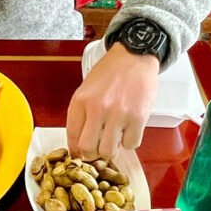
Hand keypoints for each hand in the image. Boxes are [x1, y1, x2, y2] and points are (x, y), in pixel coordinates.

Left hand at [66, 42, 159, 159]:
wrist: (134, 55)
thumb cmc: (111, 71)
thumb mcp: (86, 88)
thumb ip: (81, 113)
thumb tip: (79, 142)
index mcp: (81, 101)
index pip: (72, 136)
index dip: (75, 150)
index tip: (80, 154)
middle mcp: (97, 109)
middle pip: (88, 149)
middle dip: (92, 154)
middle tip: (97, 149)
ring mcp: (118, 114)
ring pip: (109, 151)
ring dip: (111, 150)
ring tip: (113, 140)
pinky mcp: (138, 118)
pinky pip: (131, 144)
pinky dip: (129, 142)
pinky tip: (128, 131)